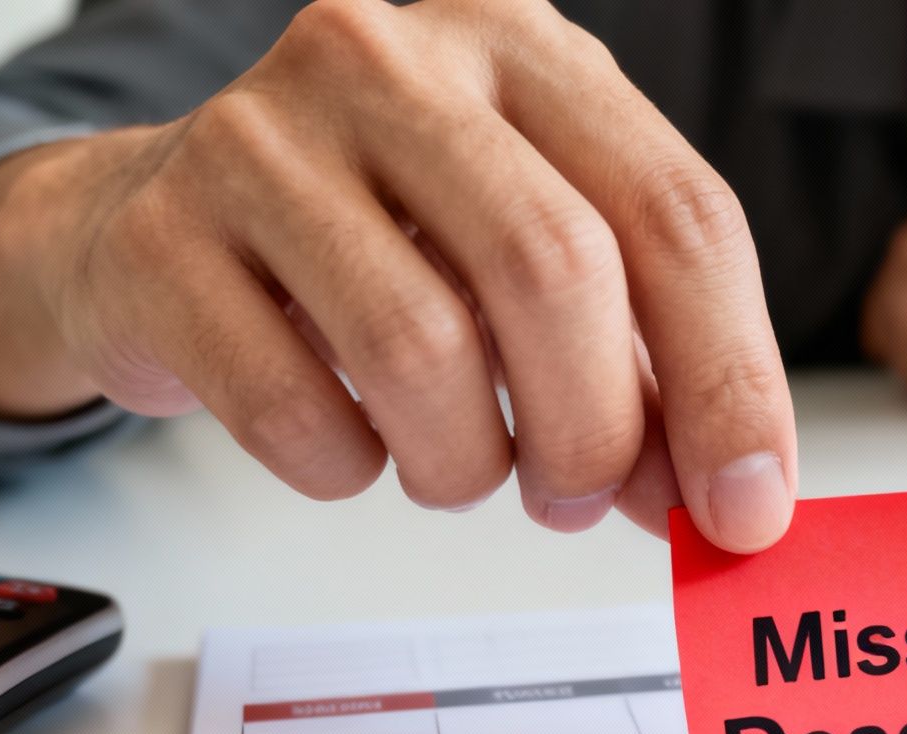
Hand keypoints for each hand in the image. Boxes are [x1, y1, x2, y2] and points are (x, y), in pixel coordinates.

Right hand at [0, 0, 795, 550]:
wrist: (158, 226)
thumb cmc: (383, 246)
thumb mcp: (534, 262)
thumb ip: (644, 364)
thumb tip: (733, 500)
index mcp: (525, 51)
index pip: (679, 214)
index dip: (730, 381)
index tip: (748, 510)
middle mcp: (394, 60)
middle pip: (556, 271)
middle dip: (593, 430)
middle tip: (577, 497)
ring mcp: (261, 135)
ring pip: (422, 348)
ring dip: (466, 463)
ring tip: (458, 466)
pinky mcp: (161, 235)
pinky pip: (294, 411)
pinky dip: (348, 470)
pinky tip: (353, 445)